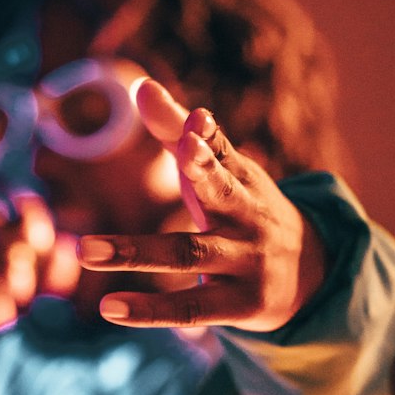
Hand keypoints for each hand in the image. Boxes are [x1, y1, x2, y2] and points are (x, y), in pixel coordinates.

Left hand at [77, 80, 325, 331]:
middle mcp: (247, 218)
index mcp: (241, 181)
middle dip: (199, 171)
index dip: (208, 137)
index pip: (224, 153)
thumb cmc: (245, 212)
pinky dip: (150, 309)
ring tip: (85, 250)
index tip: (195, 120)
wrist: (309, 274)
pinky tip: (109, 307)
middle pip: (220, 194)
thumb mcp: (221, 174)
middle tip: (181, 151)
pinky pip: (190, 308)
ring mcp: (246, 263)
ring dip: (137, 252)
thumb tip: (141, 85)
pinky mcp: (241, 305)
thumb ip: (176, 133)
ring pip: (189, 255)